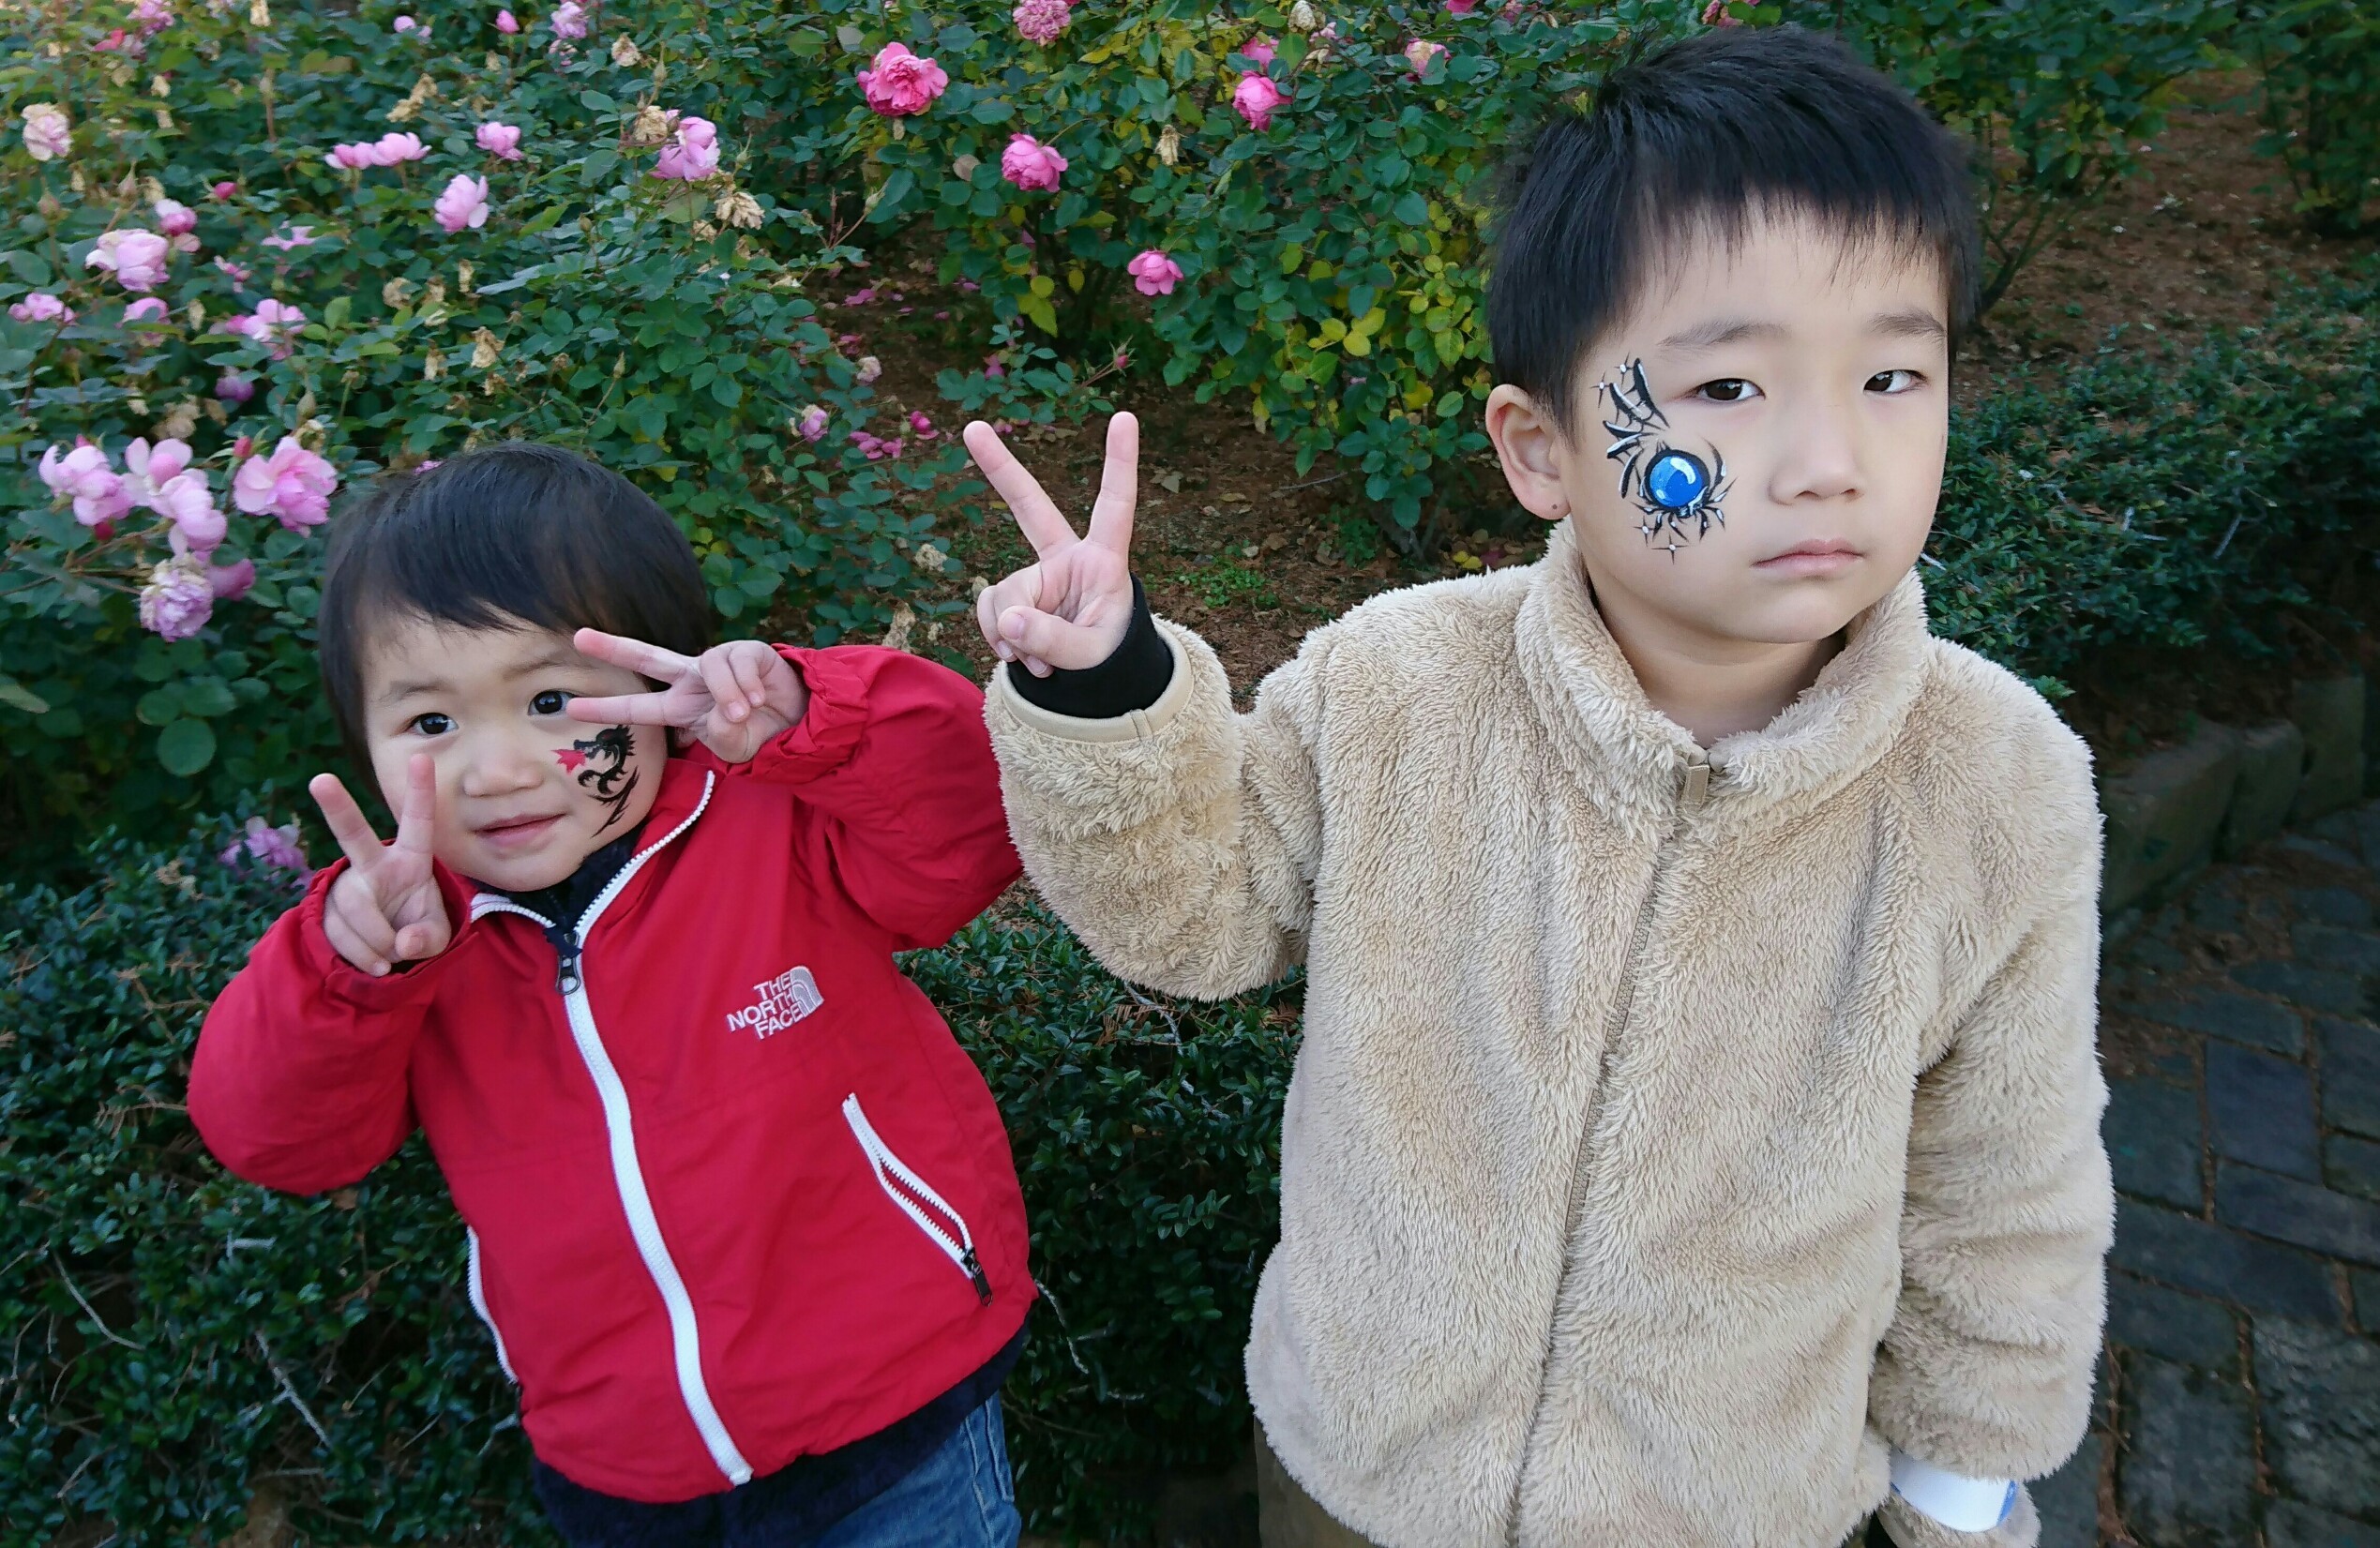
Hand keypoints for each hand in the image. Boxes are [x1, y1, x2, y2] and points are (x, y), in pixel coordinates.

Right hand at [311, 754, 452, 976]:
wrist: (387, 957)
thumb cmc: (416, 931)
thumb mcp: (435, 936)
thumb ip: (428, 939)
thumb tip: (401, 943)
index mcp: (410, 861)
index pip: (418, 824)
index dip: (420, 792)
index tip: (423, 758)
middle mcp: (374, 866)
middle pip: (354, 836)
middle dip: (338, 808)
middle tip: (320, 780)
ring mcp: (347, 886)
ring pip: (353, 907)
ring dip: (374, 941)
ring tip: (390, 958)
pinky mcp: (326, 910)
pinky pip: (338, 933)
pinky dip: (361, 956)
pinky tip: (374, 964)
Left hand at [566, 634, 810, 764]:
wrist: (798, 722)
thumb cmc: (759, 735)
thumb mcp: (735, 749)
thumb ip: (722, 738)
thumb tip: (724, 711)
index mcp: (682, 707)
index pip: (639, 707)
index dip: (608, 706)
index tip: (572, 708)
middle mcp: (693, 680)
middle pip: (648, 658)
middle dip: (613, 647)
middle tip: (578, 637)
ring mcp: (718, 662)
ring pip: (711, 666)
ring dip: (729, 693)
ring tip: (745, 712)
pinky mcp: (747, 650)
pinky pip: (739, 662)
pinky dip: (750, 685)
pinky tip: (762, 697)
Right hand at [962, 411, 1137, 676]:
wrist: (1090, 678)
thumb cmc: (1107, 654)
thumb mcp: (1091, 655)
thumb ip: (1054, 639)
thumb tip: (1008, 619)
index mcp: (1103, 560)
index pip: (1115, 505)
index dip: (1120, 463)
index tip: (1124, 417)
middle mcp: (1066, 559)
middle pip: (1029, 506)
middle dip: (999, 468)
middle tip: (972, 428)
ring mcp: (1035, 576)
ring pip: (1005, 595)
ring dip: (1012, 634)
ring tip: (1038, 661)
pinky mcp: (1012, 597)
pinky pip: (990, 613)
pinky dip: (999, 639)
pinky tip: (1018, 656)